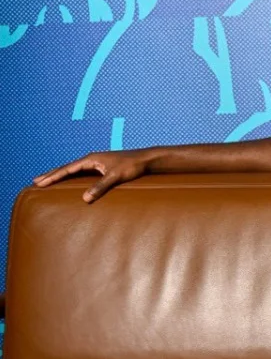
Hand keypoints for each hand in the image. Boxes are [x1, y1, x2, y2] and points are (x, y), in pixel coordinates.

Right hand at [32, 150, 148, 202]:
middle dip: (51, 174)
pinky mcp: (102, 167)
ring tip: (47, 180)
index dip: (53, 176)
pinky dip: (71, 175)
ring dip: (60, 174)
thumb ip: (100, 187)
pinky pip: (81, 171)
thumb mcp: (115, 177)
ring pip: (73, 169)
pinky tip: (69, 180)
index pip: (67, 169)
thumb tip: (84, 199)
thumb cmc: (132, 166)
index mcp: (90, 159)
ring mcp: (96, 162)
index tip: (40, 183)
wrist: (146, 159)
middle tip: (36, 182)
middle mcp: (91, 159)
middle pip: (66, 167)